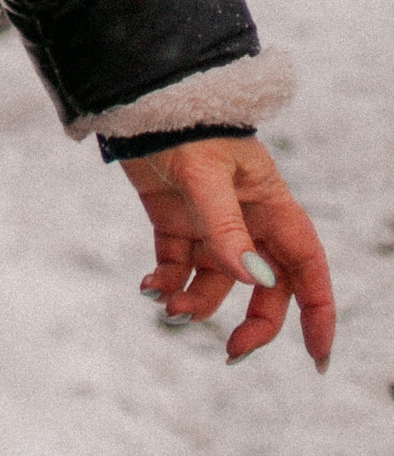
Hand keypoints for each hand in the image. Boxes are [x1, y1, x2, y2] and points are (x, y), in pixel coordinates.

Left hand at [125, 136, 333, 370]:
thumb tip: (254, 281)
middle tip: (231, 353)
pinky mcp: (174, 221)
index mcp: (270, 204)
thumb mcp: (206, 175)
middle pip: (264, 287)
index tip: (318, 357)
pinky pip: (177, 267)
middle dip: (253, 324)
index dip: (318, 310)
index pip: (305, 265)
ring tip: (169, 307)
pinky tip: (148, 289)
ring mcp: (209, 223)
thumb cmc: (184, 124)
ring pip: (216, 283)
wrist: (136, 98)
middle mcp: (245, 219)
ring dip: (197, 304)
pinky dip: (166, 284)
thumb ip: (226, 229)